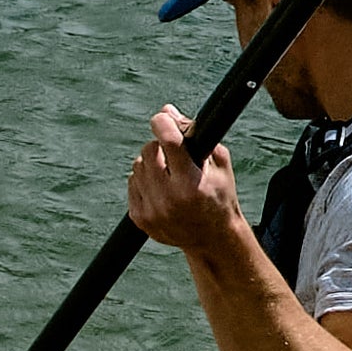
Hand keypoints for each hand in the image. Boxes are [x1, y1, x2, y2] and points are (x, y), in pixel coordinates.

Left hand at [124, 105, 243, 259]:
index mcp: (191, 184)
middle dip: (160, 146)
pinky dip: (144, 180)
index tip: (163, 118)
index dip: (163, 123)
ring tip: (169, 173)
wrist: (212, 239)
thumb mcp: (219, 165)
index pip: (169, 142)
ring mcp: (152, 211)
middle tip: (172, 153)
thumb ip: (196, 135)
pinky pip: (132, 183)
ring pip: (137, 166)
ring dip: (150, 163)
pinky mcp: (140, 218)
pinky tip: (161, 187)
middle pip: (148, 151)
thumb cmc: (219, 197)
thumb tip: (167, 111)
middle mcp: (169, 199)